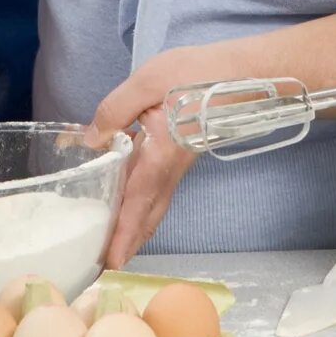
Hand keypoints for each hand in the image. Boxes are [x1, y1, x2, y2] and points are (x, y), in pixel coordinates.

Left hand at [84, 46, 232, 268]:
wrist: (245, 73)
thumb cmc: (199, 74)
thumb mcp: (149, 82)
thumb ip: (115, 110)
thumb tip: (91, 140)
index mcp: (161, 154)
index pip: (137, 202)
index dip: (122, 233)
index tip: (111, 261)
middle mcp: (171, 168)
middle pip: (149, 215)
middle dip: (129, 241)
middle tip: (108, 264)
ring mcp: (179, 163)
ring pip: (155, 204)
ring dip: (136, 227)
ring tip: (116, 241)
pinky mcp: (181, 154)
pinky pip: (159, 188)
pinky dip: (142, 204)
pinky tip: (129, 196)